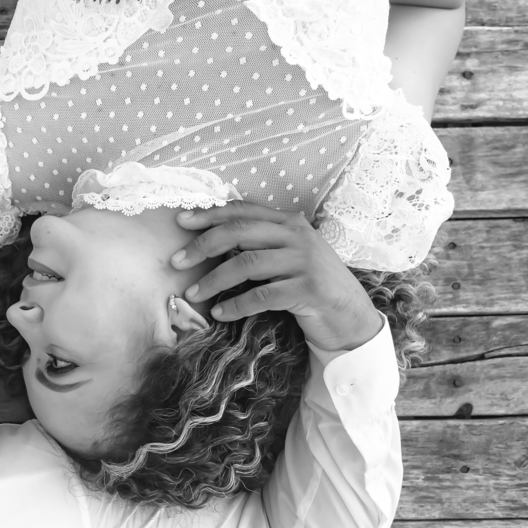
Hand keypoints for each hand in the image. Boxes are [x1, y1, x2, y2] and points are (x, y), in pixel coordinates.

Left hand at [172, 202, 382, 352]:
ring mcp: (304, 262)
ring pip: (246, 264)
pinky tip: (220, 312)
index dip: (209, 214)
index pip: (243, 210)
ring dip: (213, 280)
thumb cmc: (312, 285)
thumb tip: (213, 241)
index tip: (180, 222)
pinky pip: (261, 296)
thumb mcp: (290, 255)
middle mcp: (298, 236)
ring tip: (192, 293)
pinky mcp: (307, 290)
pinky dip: (235, 305)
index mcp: (290, 222)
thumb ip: (262, 242)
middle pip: (239, 232)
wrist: (351, 317)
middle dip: (202, 246)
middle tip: (176, 262)